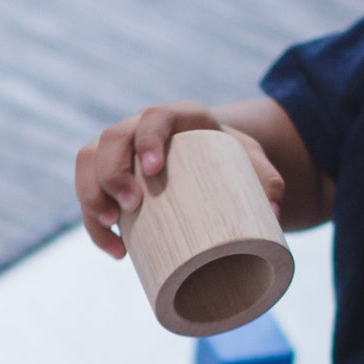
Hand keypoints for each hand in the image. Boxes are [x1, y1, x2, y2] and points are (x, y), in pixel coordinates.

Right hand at [75, 101, 285, 257]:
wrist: (213, 161)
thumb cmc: (232, 161)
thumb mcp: (252, 164)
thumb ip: (267, 180)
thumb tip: (276, 211)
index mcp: (177, 117)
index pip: (155, 117)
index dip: (148, 139)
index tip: (152, 170)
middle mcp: (140, 126)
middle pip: (111, 139)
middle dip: (112, 173)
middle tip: (130, 206)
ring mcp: (121, 149)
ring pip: (88, 160)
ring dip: (91, 195)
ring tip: (112, 227)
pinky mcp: (109, 173)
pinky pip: (87, 187)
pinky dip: (95, 220)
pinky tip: (113, 246)